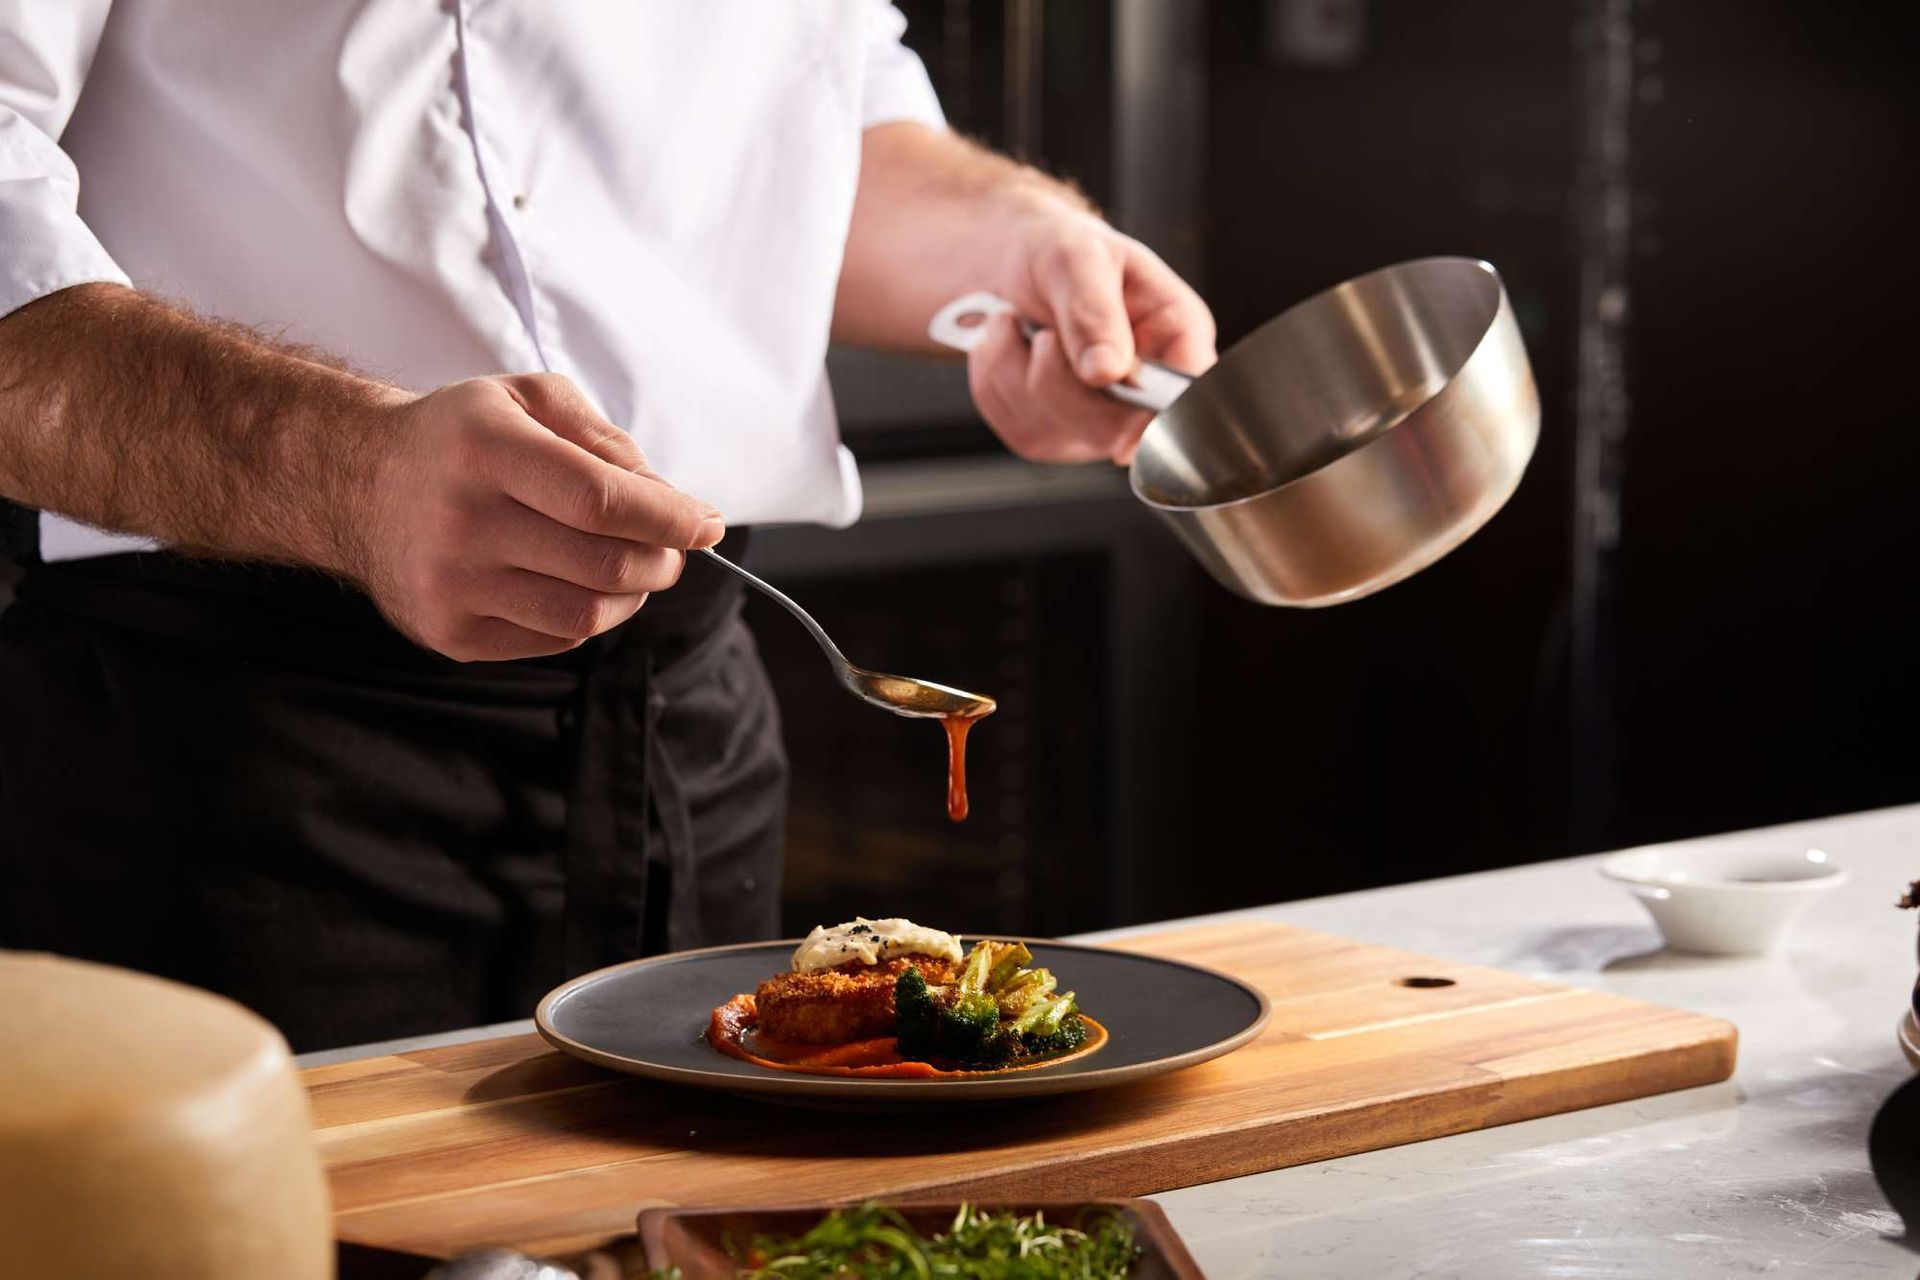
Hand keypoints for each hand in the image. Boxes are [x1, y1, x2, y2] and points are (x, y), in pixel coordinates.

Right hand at [350, 374, 723, 661]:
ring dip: (633, 595)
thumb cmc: (460, 438)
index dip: (670, 519)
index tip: (706, 524)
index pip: (603, 501)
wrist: (355, 482)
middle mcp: (462, 520)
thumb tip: (668, 500)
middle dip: (663, 559)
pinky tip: (576, 583)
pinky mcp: (449, 633)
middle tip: (672, 547)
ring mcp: (452, 585)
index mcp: (485, 449)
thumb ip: (603, 437)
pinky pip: (554, 639)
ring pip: (587, 614)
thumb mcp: (526, 399)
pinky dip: (587, 615)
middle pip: (605, 565)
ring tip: (632, 567)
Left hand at [968, 201, 1216, 464]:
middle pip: (1112, 427)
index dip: (1164, 419)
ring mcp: (1100, 419)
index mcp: (1174, 334)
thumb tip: (1109, 371)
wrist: (1009, 264)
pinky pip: (1018, 429)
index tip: (1123, 434)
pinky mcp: (1054, 433)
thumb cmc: (1059, 251)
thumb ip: (1094, 309)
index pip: (1188, 393)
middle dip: (1057, 377)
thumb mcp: (1077, 256)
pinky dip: (995, 382)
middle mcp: (1146, 387)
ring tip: (1019, 327)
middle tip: (1045, 331)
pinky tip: (1008, 347)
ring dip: (1016, 372)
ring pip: (1057, 430)